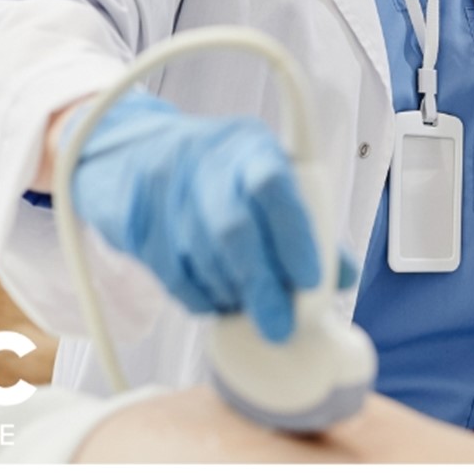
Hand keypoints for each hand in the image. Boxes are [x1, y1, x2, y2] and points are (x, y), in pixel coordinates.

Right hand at [69, 90, 346, 340]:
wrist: (132, 153)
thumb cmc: (217, 174)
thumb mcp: (264, 177)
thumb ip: (305, 224)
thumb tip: (341, 278)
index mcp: (251, 146)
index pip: (274, 186)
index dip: (294, 238)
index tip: (309, 282)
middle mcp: (205, 160)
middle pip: (234, 230)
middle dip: (261, 286)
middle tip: (279, 326)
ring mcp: (163, 187)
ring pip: (200, 256)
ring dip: (230, 294)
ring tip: (248, 309)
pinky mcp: (134, 218)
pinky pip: (169, 273)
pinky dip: (198, 298)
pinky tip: (214, 302)